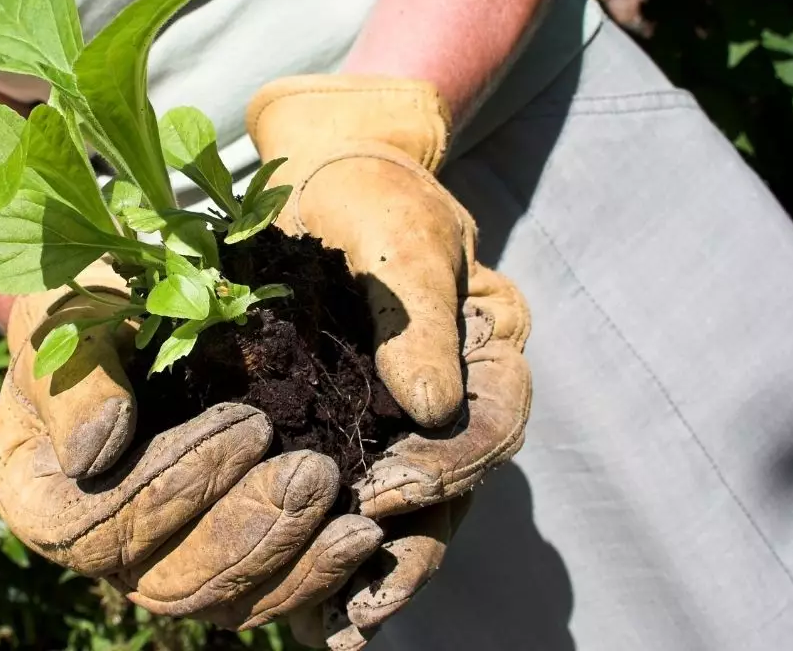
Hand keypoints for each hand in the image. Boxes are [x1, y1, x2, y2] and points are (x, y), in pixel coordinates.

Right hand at [0, 262, 384, 627]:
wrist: (139, 306)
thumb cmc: (92, 302)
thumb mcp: (69, 320)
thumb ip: (74, 381)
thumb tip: (98, 454)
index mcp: (39, 497)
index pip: (90, 529)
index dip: (167, 489)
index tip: (247, 425)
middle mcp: (96, 545)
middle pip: (165, 581)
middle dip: (246, 530)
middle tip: (313, 473)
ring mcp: (160, 560)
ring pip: (221, 602)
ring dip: (291, 561)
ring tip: (353, 520)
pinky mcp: (219, 561)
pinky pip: (263, 596)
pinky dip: (315, 574)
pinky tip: (363, 537)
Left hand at [247, 76, 532, 647]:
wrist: (325, 186)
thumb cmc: (374, 200)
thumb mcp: (402, 238)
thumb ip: (418, 314)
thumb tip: (429, 408)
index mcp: (489, 355)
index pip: (491, 425)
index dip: (450, 466)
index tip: (389, 488)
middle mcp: (454, 401)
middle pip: (453, 491)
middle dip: (410, 544)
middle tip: (360, 594)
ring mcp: (400, 424)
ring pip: (405, 511)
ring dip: (370, 568)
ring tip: (331, 624)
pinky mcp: (342, 433)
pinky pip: (347, 499)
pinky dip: (328, 547)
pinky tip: (301, 603)